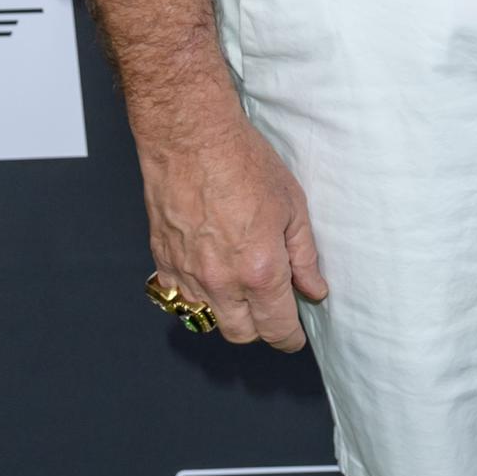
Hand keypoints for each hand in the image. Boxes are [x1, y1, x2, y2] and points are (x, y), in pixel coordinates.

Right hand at [139, 106, 326, 351]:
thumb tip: (313, 289)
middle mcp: (221, 283)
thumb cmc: (244, 163)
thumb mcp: (292, 205)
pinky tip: (212, 271)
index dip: (290, 337)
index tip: (295, 336)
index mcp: (259, 271)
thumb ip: (303, 256)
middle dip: (261, 328)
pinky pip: (180, 297)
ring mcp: (188, 276)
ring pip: (209, 319)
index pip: (276, 328)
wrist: (191, 138)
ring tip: (242, 287)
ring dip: (228, 312)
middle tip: (272, 308)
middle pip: (241, 334)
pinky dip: (198, 295)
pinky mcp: (164, 263)